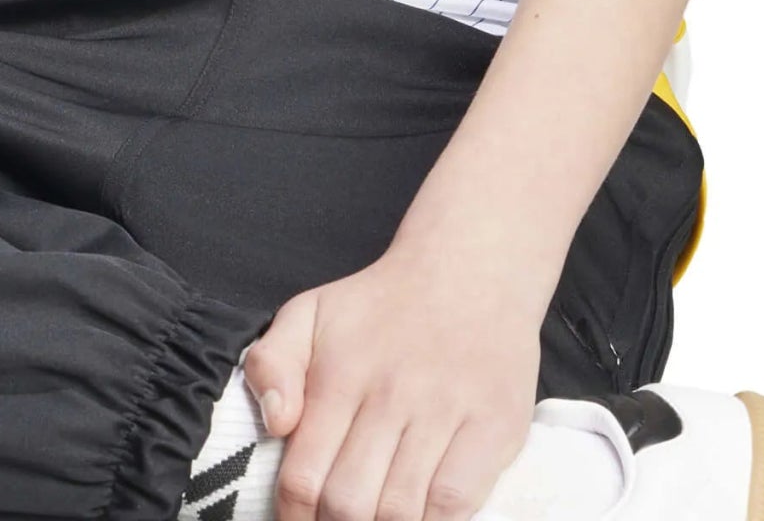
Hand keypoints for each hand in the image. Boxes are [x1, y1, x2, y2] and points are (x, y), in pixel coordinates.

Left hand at [241, 227, 545, 520]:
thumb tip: (276, 425)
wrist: (470, 268)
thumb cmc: (383, 303)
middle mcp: (388, 395)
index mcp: (338, 374)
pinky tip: (420, 516)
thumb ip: (271, 363)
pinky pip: (455, 502)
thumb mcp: (310, 312)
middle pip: (349, 504)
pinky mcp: (492, 426)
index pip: (302, 478)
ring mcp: (442, 412)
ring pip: (400, 511)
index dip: (294, 517)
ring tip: (376, 520)